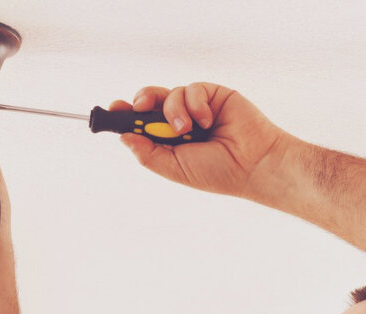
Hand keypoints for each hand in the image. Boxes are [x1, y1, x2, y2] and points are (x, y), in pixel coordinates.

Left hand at [112, 83, 291, 201]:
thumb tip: (124, 137)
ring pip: (169, 94)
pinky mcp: (212, 95)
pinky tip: (208, 121)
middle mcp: (179, 122)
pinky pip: (192, 89)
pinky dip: (195, 104)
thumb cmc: (217, 172)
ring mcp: (195, 108)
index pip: (140, 123)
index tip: (113, 109)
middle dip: (141, 102)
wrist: (252, 163)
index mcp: (168, 141)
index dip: (125, 115)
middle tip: (139, 108)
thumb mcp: (175, 168)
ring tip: (186, 129)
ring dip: (173, 111)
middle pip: (150, 102)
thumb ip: (149, 154)